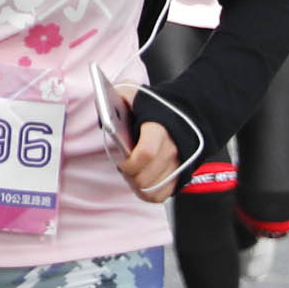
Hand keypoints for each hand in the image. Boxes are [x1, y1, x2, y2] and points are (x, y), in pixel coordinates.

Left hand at [114, 85, 183, 200]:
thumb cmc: (154, 104)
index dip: (130, 163)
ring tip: (132, 175)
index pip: (146, 153)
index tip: (121, 162)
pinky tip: (141, 182)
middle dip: (130, 177)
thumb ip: (115, 98)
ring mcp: (180, 164)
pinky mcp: (183, 174)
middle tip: (124, 168)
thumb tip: (102, 108)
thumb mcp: (133, 93)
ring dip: (138, 186)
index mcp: (159, 129)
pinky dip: (149, 193)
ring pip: (154, 189)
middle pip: (148, 177)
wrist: (186, 110)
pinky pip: (163, 195)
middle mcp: (173, 149)